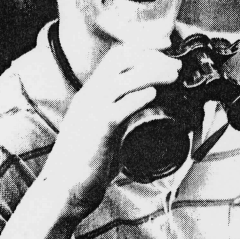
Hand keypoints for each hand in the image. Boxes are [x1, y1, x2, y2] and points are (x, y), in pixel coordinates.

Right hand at [40, 45, 181, 220]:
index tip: (167, 52)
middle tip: (176, 64)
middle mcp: (90, 96)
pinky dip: (139, 98)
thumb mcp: (106, 128)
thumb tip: (146, 104)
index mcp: (92, 94)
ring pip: (123, 79)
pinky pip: (120, 107)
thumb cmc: (86, 162)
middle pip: (121, 60)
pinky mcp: (98, 130)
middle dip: (153, 57)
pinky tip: (154, 95)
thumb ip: (122, 113)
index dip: (145, 50)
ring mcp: (92, 111)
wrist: (63, 189)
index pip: (117, 57)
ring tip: (174, 75)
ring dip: (152, 73)